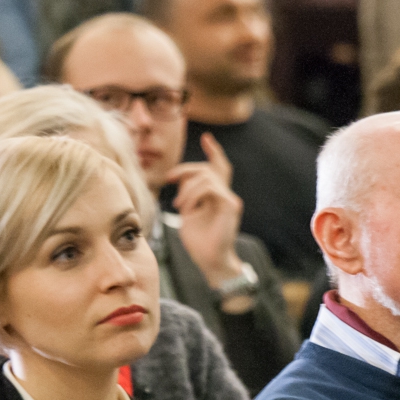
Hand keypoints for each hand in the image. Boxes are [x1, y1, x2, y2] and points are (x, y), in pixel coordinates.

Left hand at [170, 132, 244, 288]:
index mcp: (217, 196)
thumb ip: (187, 196)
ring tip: (178, 206)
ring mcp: (229, 199)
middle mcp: (226, 195)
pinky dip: (193, 195)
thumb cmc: (199, 242)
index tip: (206, 137)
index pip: (218, 167)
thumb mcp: (188, 214)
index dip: (214, 151)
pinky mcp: (230, 205)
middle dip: (186, 169)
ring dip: (187, 188)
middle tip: (169, 179)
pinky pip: (210, 188)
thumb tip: (180, 181)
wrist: (211, 262)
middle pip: (208, 168)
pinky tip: (186, 209)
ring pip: (206, 176)